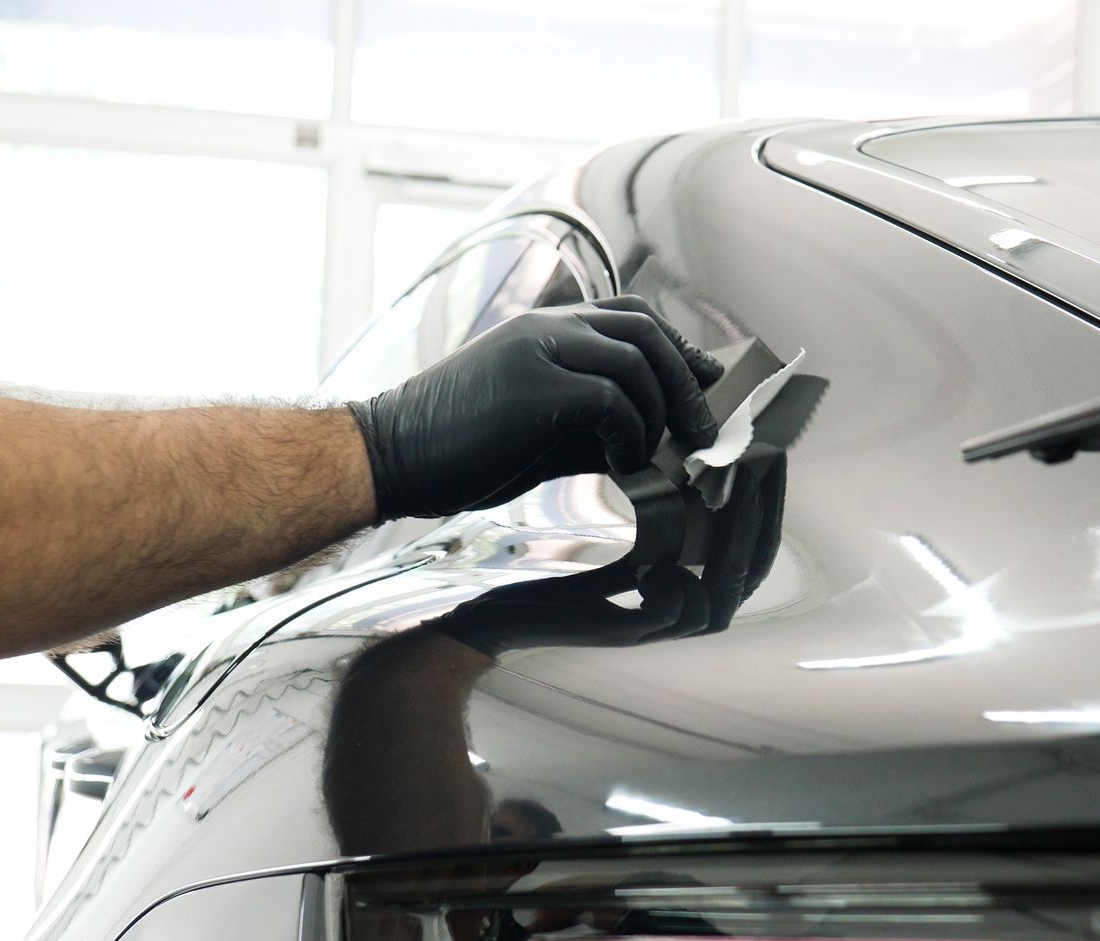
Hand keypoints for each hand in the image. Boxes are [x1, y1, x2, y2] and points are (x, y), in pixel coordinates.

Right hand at [347, 295, 722, 521]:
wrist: (392, 456)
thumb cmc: (464, 449)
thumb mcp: (543, 431)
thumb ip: (596, 427)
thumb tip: (659, 450)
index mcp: (547, 328)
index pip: (633, 316)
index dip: (679, 349)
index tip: (707, 386)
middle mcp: (547, 327)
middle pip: (646, 331)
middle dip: (685, 382)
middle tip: (701, 432)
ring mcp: (539, 351)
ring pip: (636, 363)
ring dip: (659, 416)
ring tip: (651, 457)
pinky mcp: (533, 387)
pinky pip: (612, 400)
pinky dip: (631, 435)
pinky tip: (623, 465)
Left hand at [434, 444, 786, 655]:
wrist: (491, 615)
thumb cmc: (550, 575)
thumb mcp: (615, 535)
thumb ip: (659, 513)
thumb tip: (692, 462)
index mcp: (689, 584)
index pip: (752, 548)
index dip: (769, 503)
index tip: (768, 452)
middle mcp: (683, 607)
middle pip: (751, 570)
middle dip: (764, 513)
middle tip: (762, 462)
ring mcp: (657, 625)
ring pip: (722, 592)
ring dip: (733, 538)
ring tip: (730, 486)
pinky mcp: (624, 635)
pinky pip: (675, 616)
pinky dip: (682, 586)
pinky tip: (672, 552)